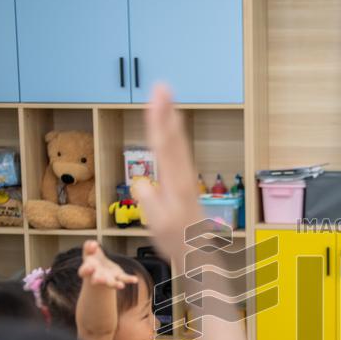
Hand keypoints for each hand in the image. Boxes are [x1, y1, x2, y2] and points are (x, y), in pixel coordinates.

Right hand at [77, 240, 138, 289]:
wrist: (101, 268)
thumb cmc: (93, 258)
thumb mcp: (89, 250)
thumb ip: (88, 246)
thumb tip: (94, 244)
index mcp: (87, 269)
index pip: (84, 271)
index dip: (85, 270)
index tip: (89, 268)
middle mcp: (97, 276)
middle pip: (97, 280)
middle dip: (99, 280)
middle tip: (100, 280)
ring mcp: (109, 278)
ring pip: (111, 283)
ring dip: (115, 284)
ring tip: (121, 285)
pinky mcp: (119, 277)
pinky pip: (124, 279)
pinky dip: (129, 279)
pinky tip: (135, 280)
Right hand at [134, 86, 203, 262]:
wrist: (198, 252)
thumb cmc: (176, 241)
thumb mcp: (159, 226)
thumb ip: (151, 202)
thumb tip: (142, 182)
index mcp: (175, 185)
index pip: (165, 148)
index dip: (159, 122)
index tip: (156, 101)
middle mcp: (182, 178)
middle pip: (173, 139)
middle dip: (166, 112)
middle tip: (162, 87)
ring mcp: (185, 179)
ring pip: (178, 144)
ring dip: (171, 120)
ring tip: (167, 100)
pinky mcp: (185, 183)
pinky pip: (179, 153)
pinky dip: (175, 136)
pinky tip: (174, 128)